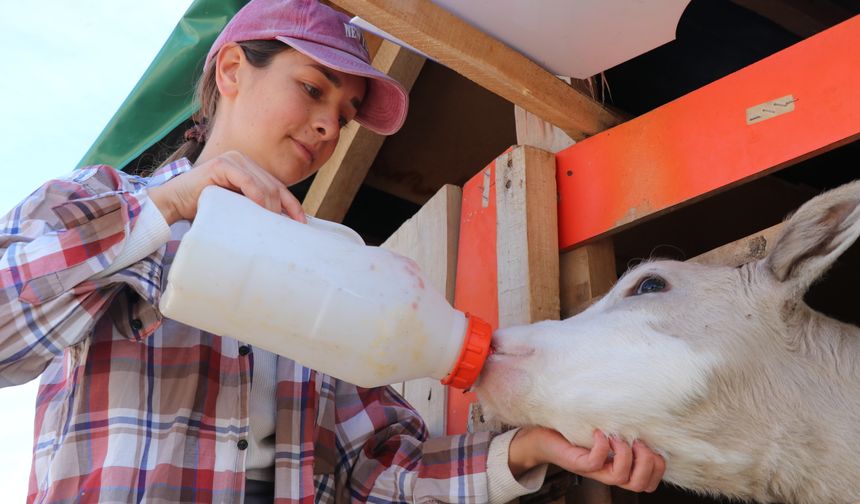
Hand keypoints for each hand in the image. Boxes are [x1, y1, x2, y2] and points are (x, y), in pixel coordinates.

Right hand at [148, 150, 305, 224]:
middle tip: (292, 229)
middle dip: (286, 208)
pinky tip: (264, 210)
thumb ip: (253, 207)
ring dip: (273, 207)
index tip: (302, 223)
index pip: (278, 187)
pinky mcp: (222, 165)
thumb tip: (280, 226)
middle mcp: (243, 161)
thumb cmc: (204, 208)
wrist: (173, 203)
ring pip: (265, 185)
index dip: (293, 204)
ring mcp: (233, 160)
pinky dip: (258, 196)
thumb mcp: (236, 207)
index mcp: (250, 169)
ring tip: (276, 225)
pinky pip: (247, 182)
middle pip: (275, 186)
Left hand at [508, 427, 663, 492]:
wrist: (544, 434)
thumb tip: (650, 419)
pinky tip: (598, 432)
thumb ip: (626, 431)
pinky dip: (602, 445)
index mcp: (620, 466)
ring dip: (625, 454)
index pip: (649, 482)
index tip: (652, 444)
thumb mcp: (608, 430)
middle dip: (647, 462)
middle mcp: (608, 472)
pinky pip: (595, 462)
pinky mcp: (577, 464)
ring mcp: (593, 470)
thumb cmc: (576, 431)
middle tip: (637, 441)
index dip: (659, 466)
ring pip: (620, 478)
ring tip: (617, 436)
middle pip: (640, 484)